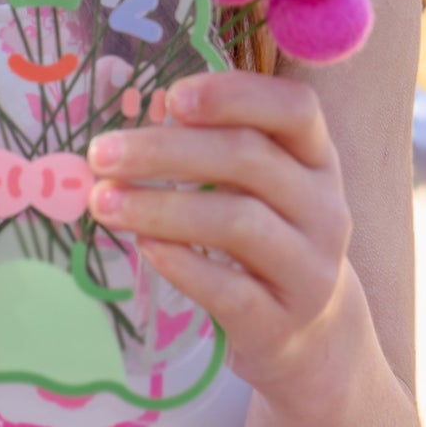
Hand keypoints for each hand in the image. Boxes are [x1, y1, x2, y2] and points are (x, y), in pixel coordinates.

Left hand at [85, 69, 352, 402]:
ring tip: (103, 203)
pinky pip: (230, 290)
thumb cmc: (264, 235)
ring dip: (161, 207)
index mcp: (315, 157)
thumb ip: (209, 145)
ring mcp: (309, 268)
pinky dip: (182, 264)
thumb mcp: (255, 185)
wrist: (307, 331)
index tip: (171, 96)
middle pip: (249, 160)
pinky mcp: (281, 323)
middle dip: (165, 151)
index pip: (295, 107)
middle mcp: (324, 207)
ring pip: (238, 223)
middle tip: (101, 154)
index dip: (234, 95)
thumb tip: (138, 116)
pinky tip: (144, 247)